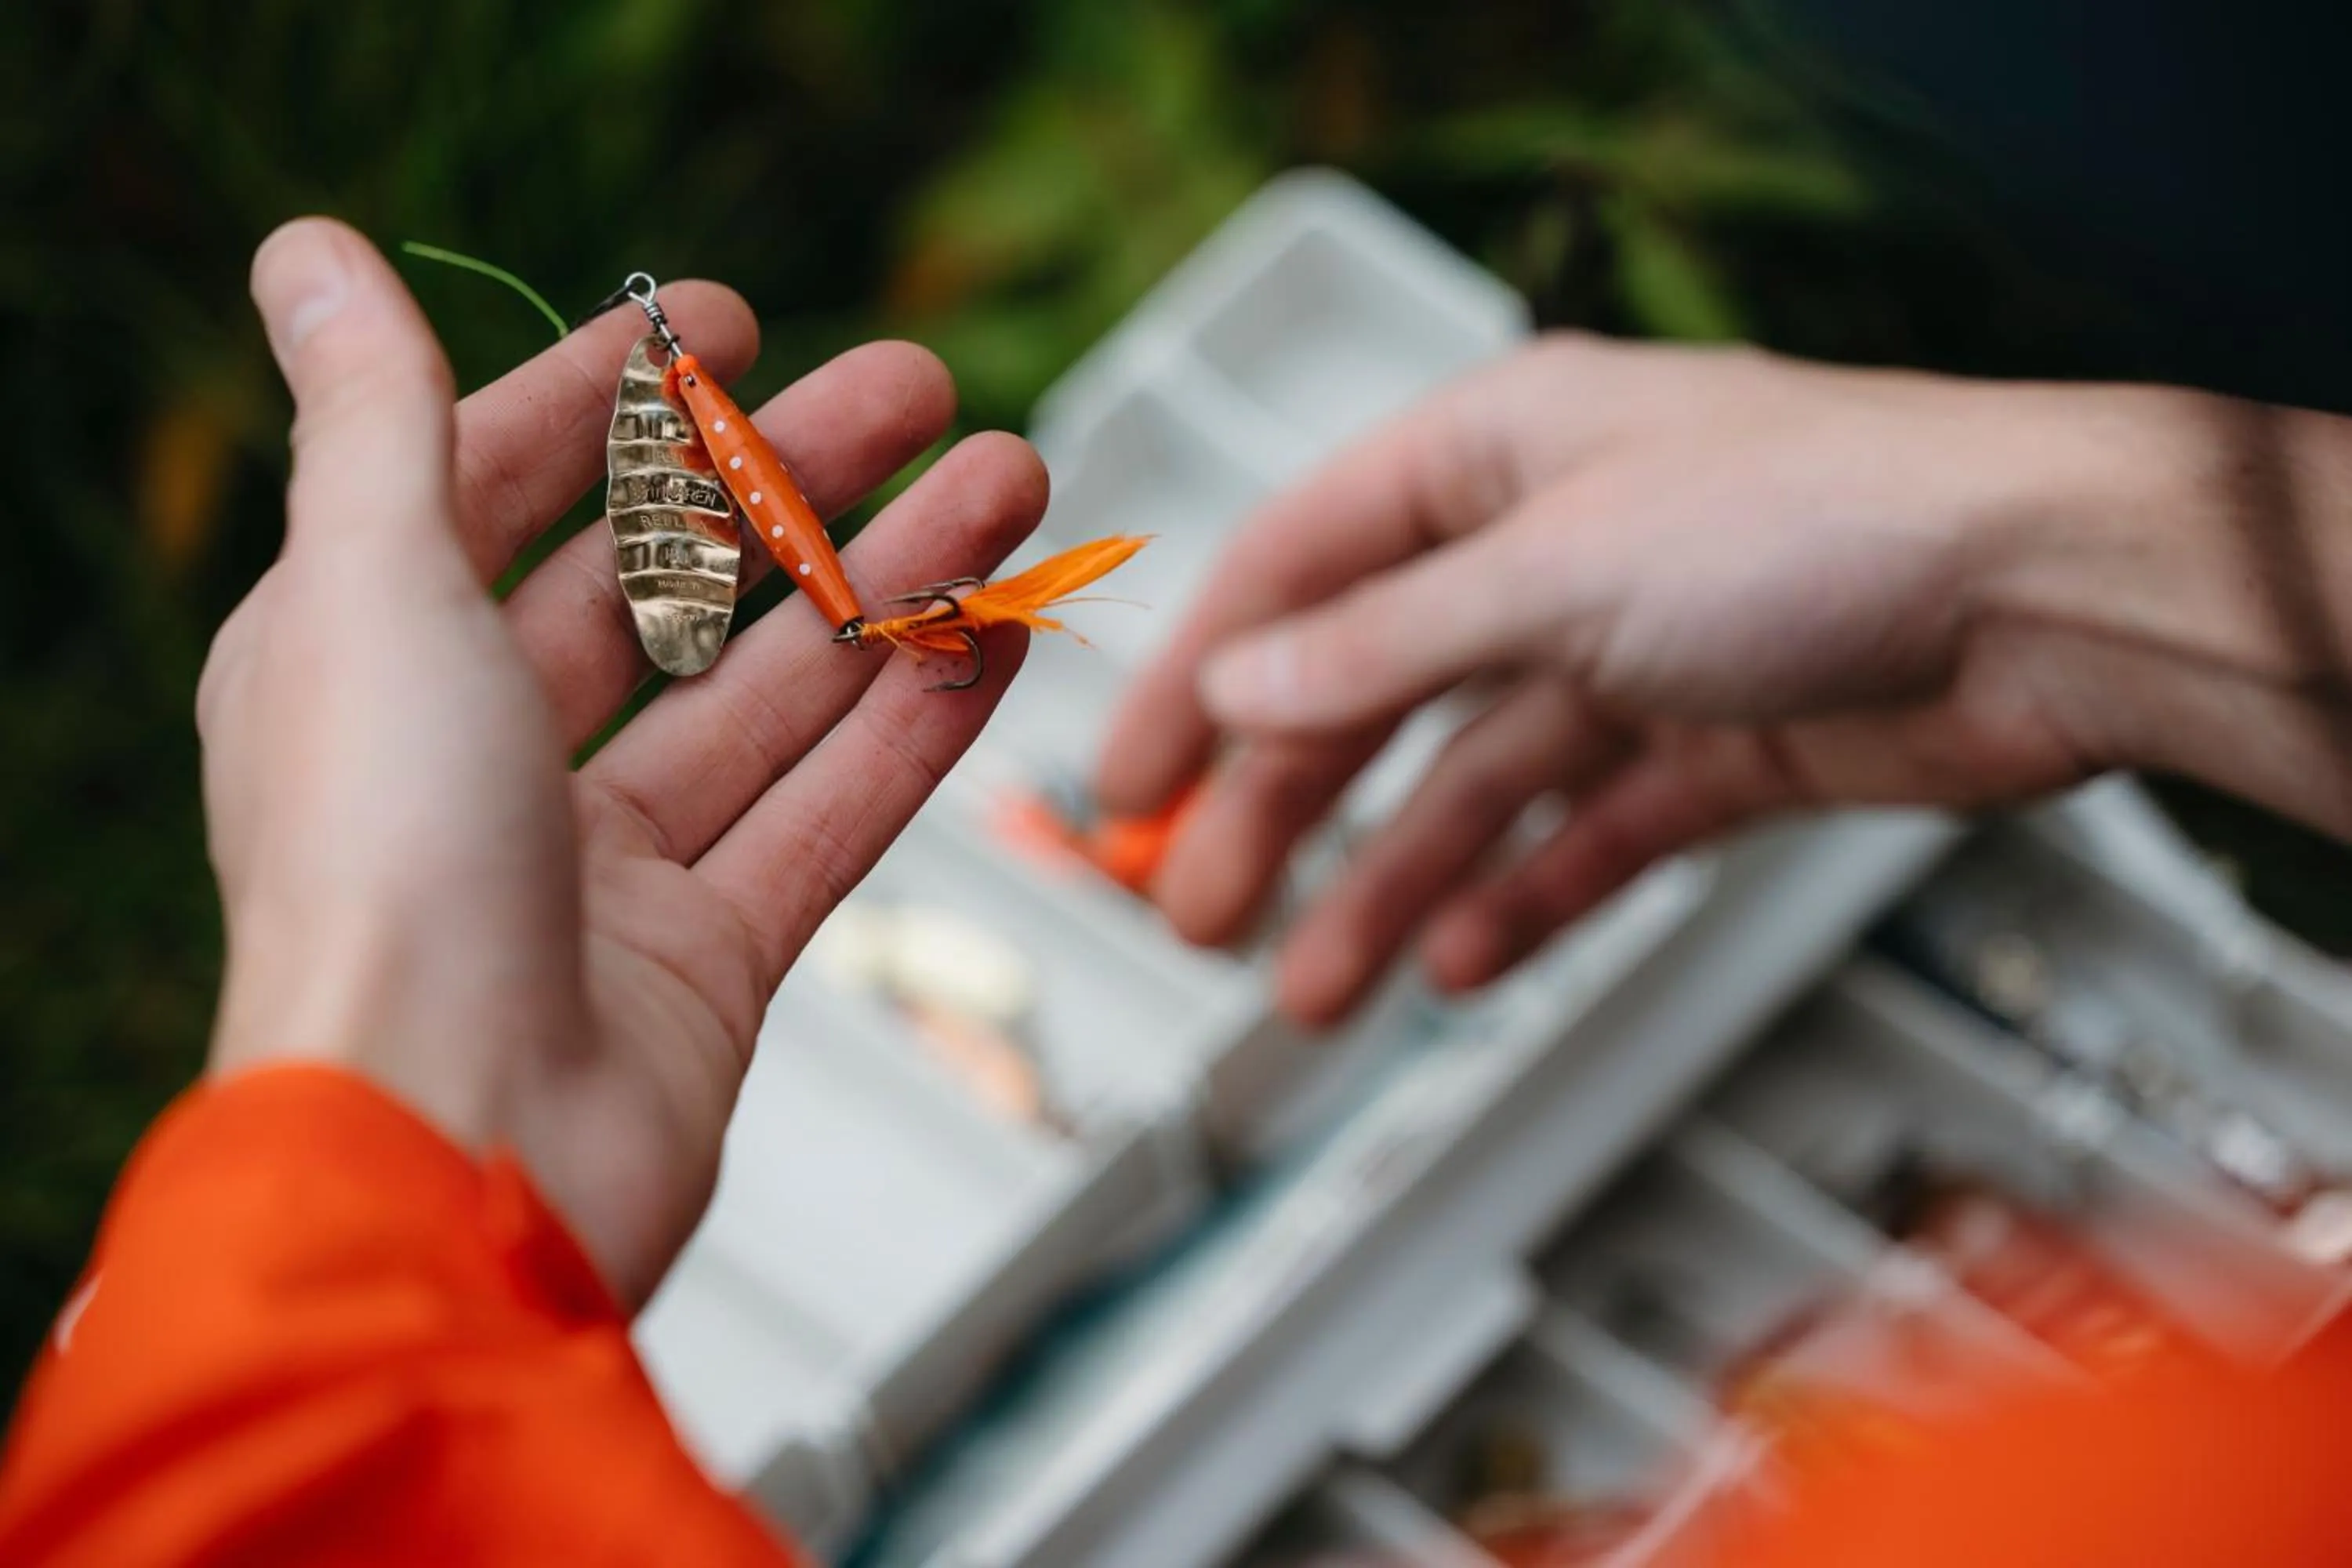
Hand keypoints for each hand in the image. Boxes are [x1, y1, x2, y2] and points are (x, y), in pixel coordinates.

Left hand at [202, 220, 1046, 1306]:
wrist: (459, 1164)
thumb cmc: (382, 877)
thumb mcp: (365, 594)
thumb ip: (370, 419)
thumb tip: (306, 253)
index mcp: (368, 663)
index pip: (507, 487)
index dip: (617, 399)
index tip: (732, 326)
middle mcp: (480, 760)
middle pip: (669, 584)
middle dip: (798, 478)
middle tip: (925, 387)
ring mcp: (601, 871)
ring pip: (774, 693)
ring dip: (894, 581)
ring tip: (1014, 480)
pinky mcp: (705, 962)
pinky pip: (828, 816)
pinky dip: (916, 727)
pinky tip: (1002, 635)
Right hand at [1100, 333, 2351, 1026]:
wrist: (2049, 599)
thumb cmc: (1824, 521)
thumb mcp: (1551, 575)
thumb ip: (1383, 645)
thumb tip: (1244, 681)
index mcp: (1494, 456)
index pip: (1300, 567)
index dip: (1203, 677)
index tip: (1128, 782)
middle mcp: (1551, 550)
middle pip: (1372, 694)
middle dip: (1283, 811)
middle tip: (1199, 914)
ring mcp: (1630, 654)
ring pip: (1471, 786)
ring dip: (1387, 886)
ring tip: (1316, 992)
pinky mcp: (1708, 749)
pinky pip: (1581, 837)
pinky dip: (1521, 900)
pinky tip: (1462, 962)